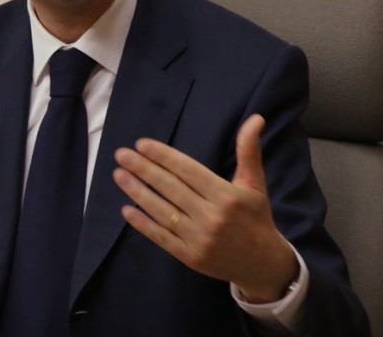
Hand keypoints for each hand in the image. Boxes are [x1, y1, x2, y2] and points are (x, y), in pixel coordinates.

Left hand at [113, 114, 297, 302]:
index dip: (163, 156)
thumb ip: (249, 151)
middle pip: (171, 188)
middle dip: (143, 169)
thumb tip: (256, 118)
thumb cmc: (255, 217)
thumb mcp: (254, 183)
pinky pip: (161, 237)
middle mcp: (212, 216)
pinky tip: (126, 209)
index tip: (141, 144)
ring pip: (162, 211)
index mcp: (226, 195)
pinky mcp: (190, 257)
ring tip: (119, 175)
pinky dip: (143, 224)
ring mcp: (199, 239)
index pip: (188, 171)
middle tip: (121, 154)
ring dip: (137, 192)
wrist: (263, 264)